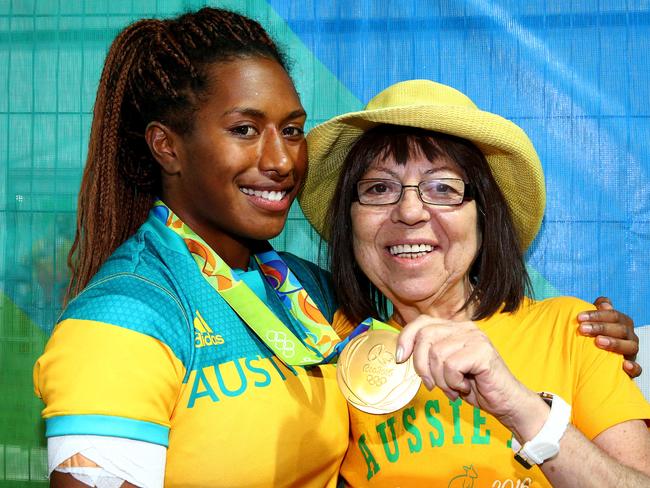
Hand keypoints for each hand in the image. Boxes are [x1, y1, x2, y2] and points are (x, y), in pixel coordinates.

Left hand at [395, 315, 546, 438]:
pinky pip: (451, 365)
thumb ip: (429, 355)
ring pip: (437, 354)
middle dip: (421, 365)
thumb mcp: (444, 368)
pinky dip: (452, 382)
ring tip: (453, 387)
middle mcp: (464, 328)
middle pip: (425, 337)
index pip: (421, 322)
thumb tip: (401, 353)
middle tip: (432, 384)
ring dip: (440, 379)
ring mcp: (474, 338)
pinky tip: (464, 387)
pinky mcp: (482, 351)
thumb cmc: (474, 386)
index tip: (400, 358)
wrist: (505, 402)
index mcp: (454, 327)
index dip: (405, 338)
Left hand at [577, 296, 640, 377]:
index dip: (597, 315)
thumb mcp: (595, 321)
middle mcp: (630, 336)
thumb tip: (603, 302)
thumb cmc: (596, 335)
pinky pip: (638, 369)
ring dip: (614, 343)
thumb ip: (599, 310)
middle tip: (582, 329)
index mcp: (622, 323)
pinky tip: (624, 365)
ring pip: (631, 346)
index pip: (613, 315)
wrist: (600, 356)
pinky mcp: (632, 368)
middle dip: (601, 328)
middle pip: (621, 329)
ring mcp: (632, 352)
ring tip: (598, 342)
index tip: (579, 317)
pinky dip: (634, 367)